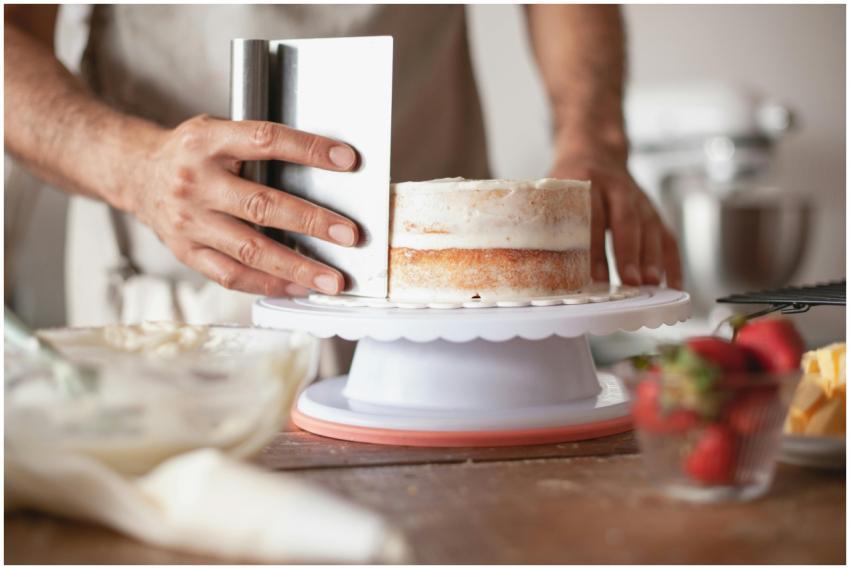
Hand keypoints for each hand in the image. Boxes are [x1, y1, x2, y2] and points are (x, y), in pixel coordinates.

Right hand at [122, 114, 360, 295]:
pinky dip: (267, 284)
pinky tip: (296, 287)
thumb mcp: (217, 132)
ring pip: (249, 250)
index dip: (308, 149)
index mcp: (208, 142)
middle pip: (261, 205)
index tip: (346, 160)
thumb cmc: (190, 153)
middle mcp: (196, 182)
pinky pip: (230, 275)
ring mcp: (189, 221)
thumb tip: (321, 170)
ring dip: (296, 267)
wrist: (135, 173)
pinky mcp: (186, 252)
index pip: (265, 140)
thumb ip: (258, 147)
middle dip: (311, 222)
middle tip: (348, 234)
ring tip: (330, 279)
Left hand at [551, 153, 682, 289]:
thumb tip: (529, 259)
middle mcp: (617, 187)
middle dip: (629, 253)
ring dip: (652, 258)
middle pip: (627, 220)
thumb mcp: (551, 188)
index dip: (593, 247)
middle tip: (630, 281)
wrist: (595, 150)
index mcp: (586, 180)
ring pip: (651, 228)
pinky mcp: (652, 211)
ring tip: (650, 285)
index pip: (592, 216)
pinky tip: (672, 285)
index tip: (593, 275)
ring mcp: (639, 198)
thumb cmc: (567, 180)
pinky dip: (671, 262)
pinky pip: (667, 236)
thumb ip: (543, 217)